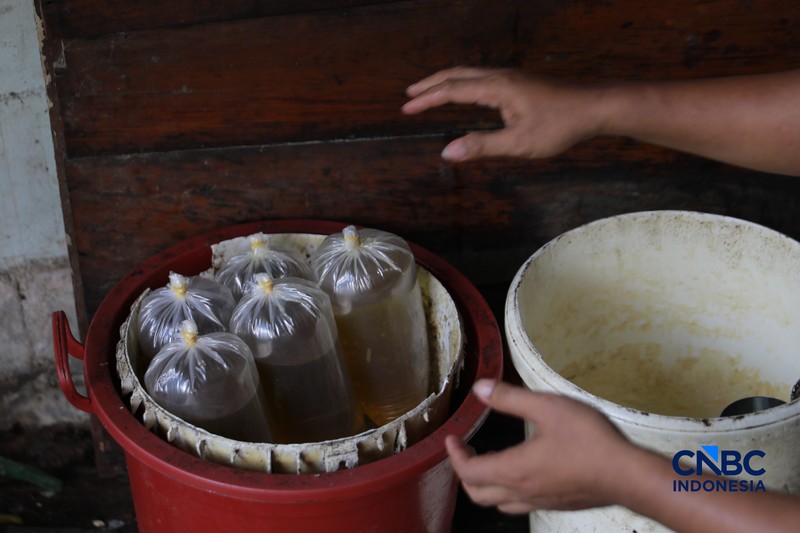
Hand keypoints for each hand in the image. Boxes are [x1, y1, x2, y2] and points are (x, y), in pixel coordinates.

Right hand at [402, 67, 601, 161]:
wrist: (595, 108)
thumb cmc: (560, 126)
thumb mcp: (519, 143)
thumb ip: (481, 146)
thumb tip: (447, 152)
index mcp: (497, 88)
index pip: (452, 90)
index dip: (427, 99)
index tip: (406, 107)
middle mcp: (501, 76)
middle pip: (458, 74)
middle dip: (432, 84)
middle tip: (410, 94)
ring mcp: (512, 77)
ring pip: (470, 73)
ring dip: (447, 81)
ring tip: (431, 91)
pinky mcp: (520, 82)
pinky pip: (482, 77)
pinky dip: (464, 83)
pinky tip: (466, 94)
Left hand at [447, 379, 638, 513]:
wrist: (628, 475)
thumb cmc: (589, 440)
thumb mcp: (547, 407)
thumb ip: (509, 397)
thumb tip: (479, 388)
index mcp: (514, 470)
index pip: (468, 472)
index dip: (454, 455)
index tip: (452, 438)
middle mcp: (523, 492)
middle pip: (478, 494)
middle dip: (465, 472)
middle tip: (466, 450)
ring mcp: (540, 502)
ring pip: (498, 502)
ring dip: (485, 484)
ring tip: (488, 460)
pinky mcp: (556, 504)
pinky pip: (521, 505)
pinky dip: (507, 491)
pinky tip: (521, 471)